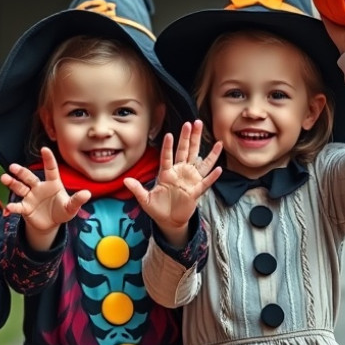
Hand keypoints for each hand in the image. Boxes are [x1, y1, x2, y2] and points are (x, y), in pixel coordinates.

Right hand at [1, 147, 90, 249]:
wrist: (50, 224)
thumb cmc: (62, 212)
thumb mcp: (71, 207)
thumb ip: (77, 200)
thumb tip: (88, 193)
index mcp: (52, 184)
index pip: (50, 169)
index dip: (48, 159)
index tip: (44, 149)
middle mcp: (39, 187)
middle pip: (29, 177)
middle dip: (20, 172)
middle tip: (12, 167)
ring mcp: (31, 197)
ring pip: (20, 187)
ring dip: (12, 183)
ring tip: (4, 178)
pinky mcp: (25, 208)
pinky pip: (18, 206)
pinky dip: (13, 207)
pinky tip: (9, 207)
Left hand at [124, 120, 221, 245]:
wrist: (168, 221)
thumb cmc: (157, 208)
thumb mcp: (145, 200)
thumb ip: (137, 189)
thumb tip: (125, 180)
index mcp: (166, 173)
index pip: (167, 157)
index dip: (168, 147)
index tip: (169, 134)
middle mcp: (179, 173)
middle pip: (186, 152)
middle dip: (189, 137)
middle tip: (192, 122)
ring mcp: (190, 181)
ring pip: (199, 162)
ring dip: (207, 151)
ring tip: (216, 141)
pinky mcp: (196, 191)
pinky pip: (206, 183)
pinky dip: (212, 177)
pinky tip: (219, 168)